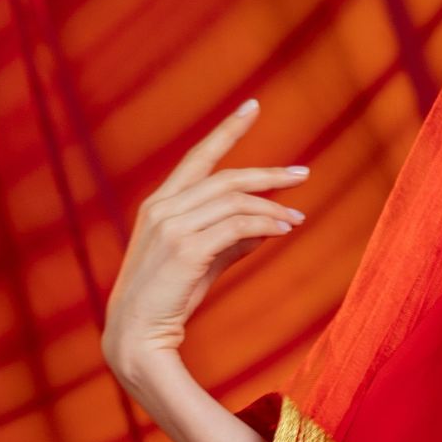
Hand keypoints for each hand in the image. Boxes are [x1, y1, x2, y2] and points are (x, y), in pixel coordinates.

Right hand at [101, 98, 309, 378]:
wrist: (137, 335)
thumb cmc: (169, 297)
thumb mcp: (202, 259)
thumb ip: (230, 238)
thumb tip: (269, 226)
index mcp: (160, 203)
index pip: (198, 156)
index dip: (227, 129)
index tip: (253, 105)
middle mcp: (162, 207)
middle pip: (227, 176)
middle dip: (269, 173)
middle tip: (303, 172)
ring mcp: (171, 226)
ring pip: (235, 201)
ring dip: (273, 207)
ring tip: (298, 217)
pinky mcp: (185, 249)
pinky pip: (237, 225)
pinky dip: (265, 225)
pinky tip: (284, 230)